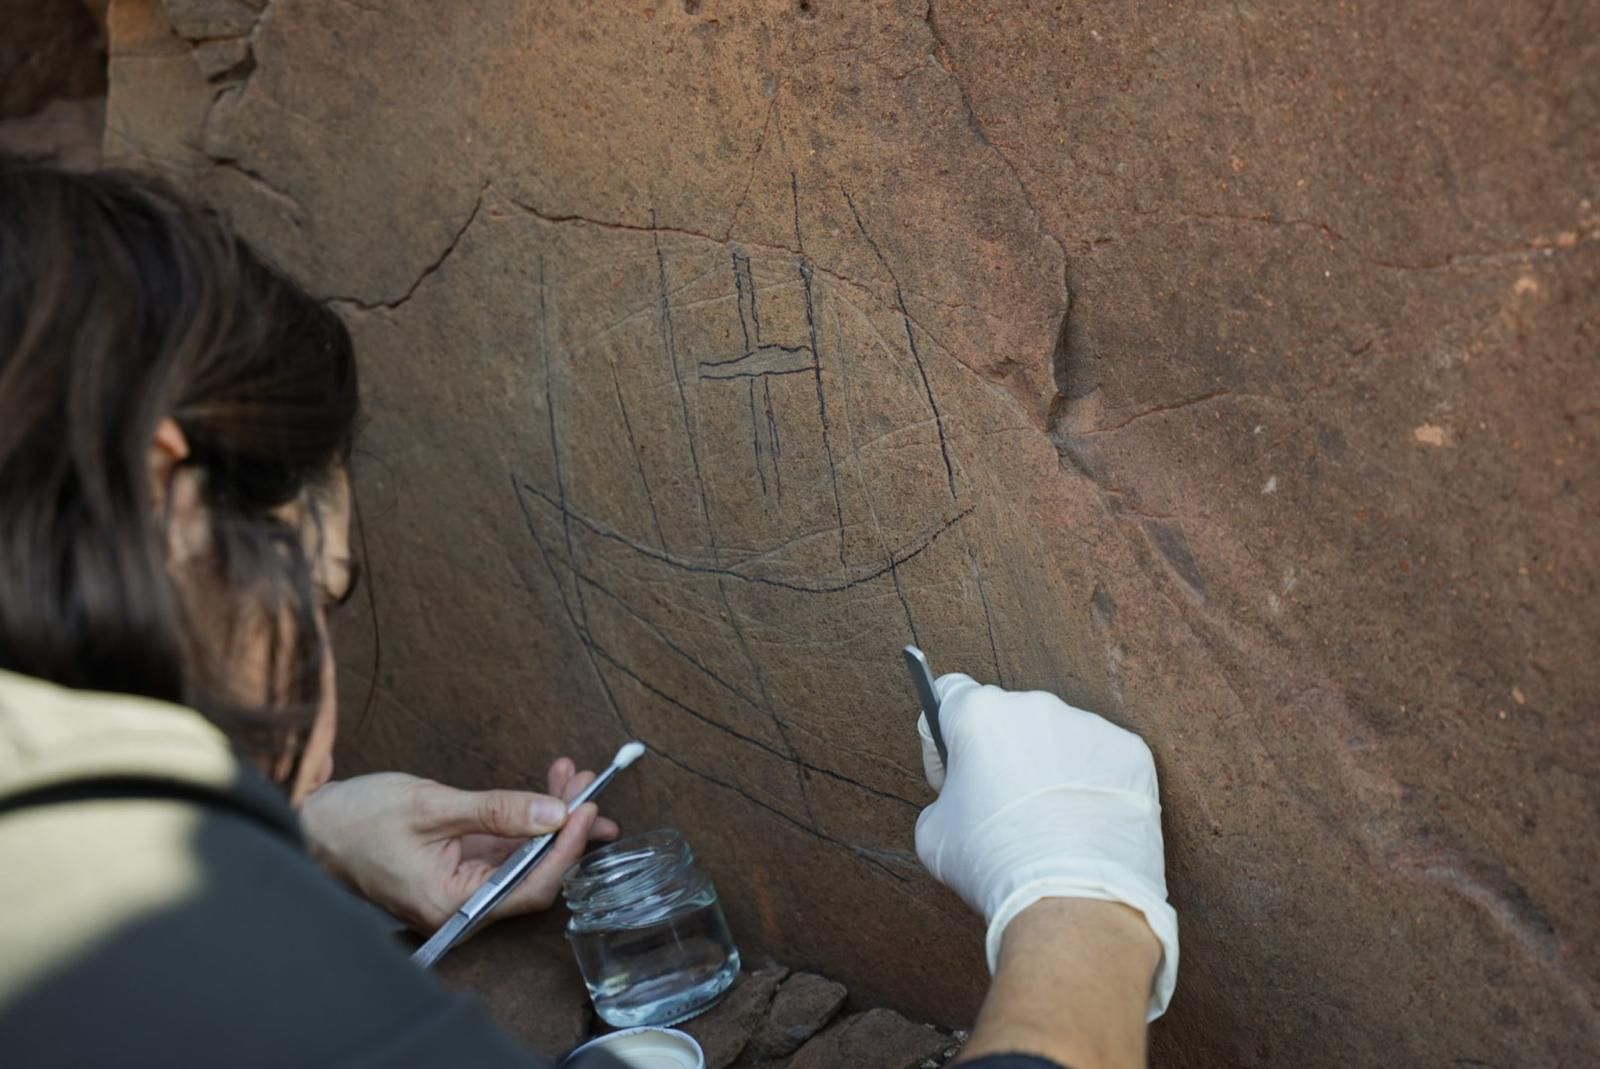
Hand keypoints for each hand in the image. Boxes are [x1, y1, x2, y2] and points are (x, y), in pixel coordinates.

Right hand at [300, 758, 620, 931]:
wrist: (312, 827)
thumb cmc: (357, 820)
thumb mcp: (432, 806)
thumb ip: (496, 811)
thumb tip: (554, 811)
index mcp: (453, 904)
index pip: (531, 886)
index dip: (566, 848)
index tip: (587, 808)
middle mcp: (463, 905)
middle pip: (535, 873)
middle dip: (566, 827)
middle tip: (588, 785)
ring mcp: (463, 887)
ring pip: (525, 857)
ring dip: (551, 817)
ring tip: (572, 779)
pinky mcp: (460, 869)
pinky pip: (505, 849)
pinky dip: (527, 819)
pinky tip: (544, 790)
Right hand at [914, 674, 1178, 1019]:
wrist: (1071, 899)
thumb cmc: (993, 862)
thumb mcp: (932, 832)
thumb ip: (943, 796)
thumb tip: (961, 796)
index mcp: (979, 713)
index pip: (950, 694)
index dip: (944, 733)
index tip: (953, 768)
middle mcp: (1035, 705)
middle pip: (1008, 719)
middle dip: (1001, 755)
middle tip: (1001, 807)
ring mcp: (1088, 726)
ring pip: (1058, 740)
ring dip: (1049, 768)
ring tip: (1051, 825)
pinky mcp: (1130, 752)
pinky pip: (1101, 762)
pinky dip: (1091, 786)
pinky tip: (1084, 827)